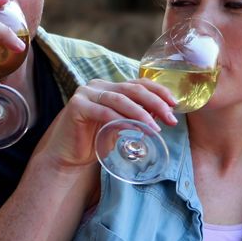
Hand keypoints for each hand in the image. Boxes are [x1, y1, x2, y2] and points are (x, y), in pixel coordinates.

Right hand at [32, 78, 178, 171]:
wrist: (66, 157)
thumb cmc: (93, 142)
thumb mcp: (118, 126)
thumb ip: (135, 117)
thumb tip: (161, 115)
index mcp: (109, 86)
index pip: (138, 83)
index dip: (159, 91)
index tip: (175, 104)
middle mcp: (97, 85)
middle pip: (133, 89)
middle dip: (156, 103)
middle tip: (171, 119)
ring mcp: (86, 94)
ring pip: (120, 100)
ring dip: (142, 113)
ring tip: (156, 128)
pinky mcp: (77, 106)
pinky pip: (105, 112)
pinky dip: (121, 120)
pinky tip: (135, 130)